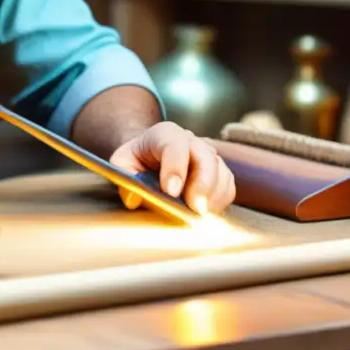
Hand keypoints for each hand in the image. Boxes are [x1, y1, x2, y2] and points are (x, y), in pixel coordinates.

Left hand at [108, 121, 235, 215]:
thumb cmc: (137, 161)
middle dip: (202, 184)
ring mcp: (208, 155)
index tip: (170, 193)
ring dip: (212, 197)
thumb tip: (134, 198)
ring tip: (199, 216)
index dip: (174, 168)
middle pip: (205, 157)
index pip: (174, 146)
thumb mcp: (121, 164)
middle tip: (194, 209)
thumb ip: (125, 179)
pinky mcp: (219, 172)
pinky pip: (227, 186)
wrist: (150, 157)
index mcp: (165, 133)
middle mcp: (191, 141)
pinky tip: (205, 214)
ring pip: (220, 172)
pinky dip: (219, 202)